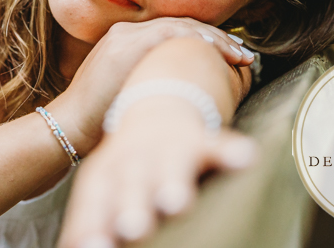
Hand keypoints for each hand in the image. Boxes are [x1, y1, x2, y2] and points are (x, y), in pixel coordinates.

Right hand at [47, 18, 253, 154]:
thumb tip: (180, 91)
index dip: (205, 40)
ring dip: (214, 38)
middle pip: (181, 25)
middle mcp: (125, 32)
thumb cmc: (98, 119)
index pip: (173, 32)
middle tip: (243, 53)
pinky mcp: (125, 46)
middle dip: (216, 38)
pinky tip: (218, 50)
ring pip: (180, 25)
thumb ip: (148, 81)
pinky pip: (170, 33)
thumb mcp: (125, 91)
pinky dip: (197, 39)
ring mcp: (125, 36)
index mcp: (124, 40)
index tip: (229, 53)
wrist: (68, 125)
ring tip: (239, 55)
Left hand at [56, 96, 257, 247]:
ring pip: (170, 165)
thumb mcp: (102, 189)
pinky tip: (245, 159)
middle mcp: (134, 162)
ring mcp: (168, 149)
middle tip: (131, 229)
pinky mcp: (202, 140)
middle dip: (131, 207)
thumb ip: (88, 223)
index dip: (92, 226)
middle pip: (130, 185)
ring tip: (175, 202)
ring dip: (172, 182)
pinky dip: (231, 152)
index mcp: (106, 176)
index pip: (95, 203)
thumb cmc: (127, 166)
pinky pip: (218, 145)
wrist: (156, 104)